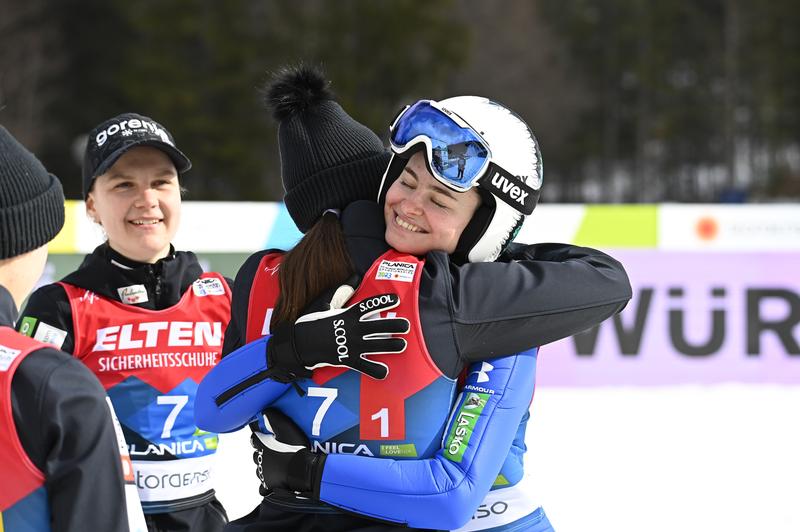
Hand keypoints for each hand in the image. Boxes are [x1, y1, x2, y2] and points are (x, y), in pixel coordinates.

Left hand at [250, 408, 322, 496]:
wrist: (304, 472)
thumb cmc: (296, 449)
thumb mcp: (287, 428)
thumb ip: (274, 418)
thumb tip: (264, 412)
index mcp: (262, 446)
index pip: (254, 438)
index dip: (259, 436)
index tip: (265, 435)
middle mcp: (260, 460)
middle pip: (257, 453)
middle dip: (263, 451)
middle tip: (275, 449)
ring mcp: (264, 474)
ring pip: (260, 468)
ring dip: (266, 465)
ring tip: (278, 463)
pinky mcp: (269, 485)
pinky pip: (264, 484)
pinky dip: (268, 481)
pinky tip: (276, 478)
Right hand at [269, 284, 409, 379]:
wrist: (298, 343)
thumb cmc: (311, 320)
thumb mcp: (325, 302)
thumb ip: (341, 291)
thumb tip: (355, 277)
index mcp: (349, 314)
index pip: (370, 305)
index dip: (384, 301)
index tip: (396, 300)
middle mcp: (353, 329)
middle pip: (380, 326)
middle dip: (395, 326)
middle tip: (407, 326)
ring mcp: (351, 345)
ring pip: (377, 345)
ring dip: (391, 346)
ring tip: (402, 345)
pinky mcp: (347, 359)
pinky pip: (365, 366)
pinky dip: (375, 370)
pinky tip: (386, 372)